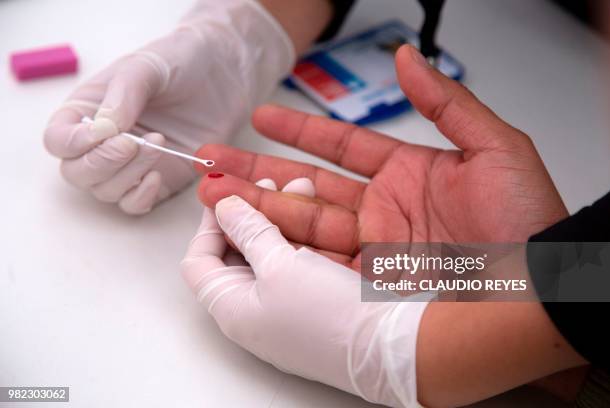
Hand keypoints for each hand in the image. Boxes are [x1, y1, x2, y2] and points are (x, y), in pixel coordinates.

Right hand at [44, 0, 293, 213]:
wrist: (223, 73)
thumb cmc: (180, 62)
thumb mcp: (147, 67)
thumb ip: (123, 95)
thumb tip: (103, 130)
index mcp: (88, 110)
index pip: (58, 140)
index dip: (73, 143)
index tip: (106, 132)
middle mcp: (102, 142)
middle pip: (77, 173)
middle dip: (102, 163)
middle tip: (134, 143)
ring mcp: (129, 164)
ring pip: (106, 191)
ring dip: (128, 175)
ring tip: (159, 143)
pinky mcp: (158, 179)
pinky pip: (134, 205)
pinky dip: (141, 196)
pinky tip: (158, 174)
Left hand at [182, 183, 429, 407]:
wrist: (391, 347)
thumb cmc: (330, 316)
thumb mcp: (281, 265)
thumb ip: (249, 230)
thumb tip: (224, 207)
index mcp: (232, 308)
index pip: (200, 260)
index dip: (210, 223)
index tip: (226, 194)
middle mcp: (255, 311)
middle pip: (237, 254)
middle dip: (252, 213)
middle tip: (270, 185)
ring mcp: (286, 308)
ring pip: (273, 253)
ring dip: (282, 218)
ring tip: (303, 187)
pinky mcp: (315, 303)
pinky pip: (299, 264)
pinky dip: (303, 237)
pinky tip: (320, 215)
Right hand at [196, 45, 567, 267]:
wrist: (536, 289)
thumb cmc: (527, 221)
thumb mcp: (494, 149)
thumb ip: (445, 102)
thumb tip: (407, 59)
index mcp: (408, 172)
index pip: (340, 145)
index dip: (299, 130)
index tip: (263, 118)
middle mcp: (385, 207)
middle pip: (309, 184)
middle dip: (259, 171)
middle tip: (217, 161)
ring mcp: (375, 245)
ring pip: (305, 221)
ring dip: (259, 207)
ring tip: (216, 193)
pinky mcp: (371, 279)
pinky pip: (319, 260)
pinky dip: (284, 248)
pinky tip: (251, 232)